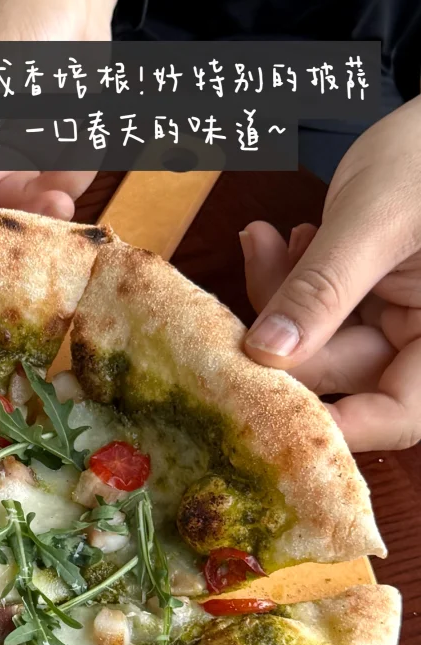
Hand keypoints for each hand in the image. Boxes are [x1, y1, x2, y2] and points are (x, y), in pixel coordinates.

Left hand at [241, 96, 420, 450]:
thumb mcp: (374, 220)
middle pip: (344, 375)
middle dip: (287, 337)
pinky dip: (288, 278)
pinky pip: (314, 308)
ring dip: (280, 297)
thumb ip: (323, 289)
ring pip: (317, 340)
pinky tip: (277, 238)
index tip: (269, 413)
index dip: (341, 424)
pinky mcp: (367, 295)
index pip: (399, 413)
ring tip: (266, 241)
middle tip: (245, 297)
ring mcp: (396, 317)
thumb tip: (269, 356)